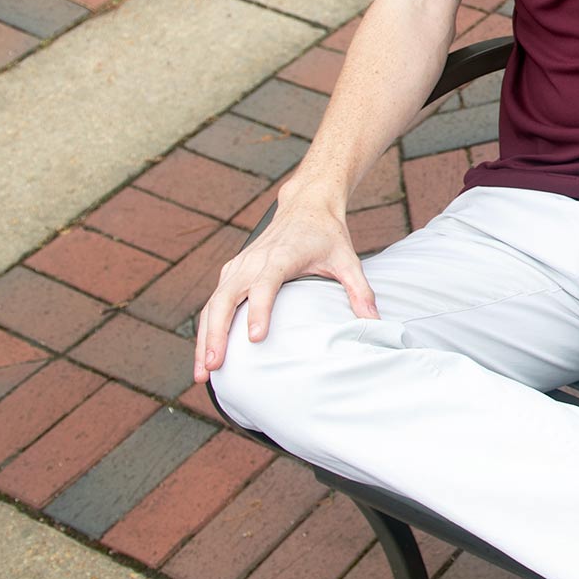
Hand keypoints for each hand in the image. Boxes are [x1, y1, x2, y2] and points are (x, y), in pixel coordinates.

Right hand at [191, 188, 378, 383]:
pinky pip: (214, 302)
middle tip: (215, 366)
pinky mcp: (232, 272)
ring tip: (203, 372)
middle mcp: (252, 261)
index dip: (259, 311)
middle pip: (226, 298)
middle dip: (216, 334)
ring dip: (205, 337)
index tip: (255, 338)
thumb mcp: (348, 259)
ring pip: (213, 304)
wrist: (305, 206)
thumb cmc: (326, 235)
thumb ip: (360, 291)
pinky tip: (206, 354)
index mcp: (280, 257)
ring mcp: (238, 266)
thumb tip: (374, 322)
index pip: (264, 285)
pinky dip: (206, 328)